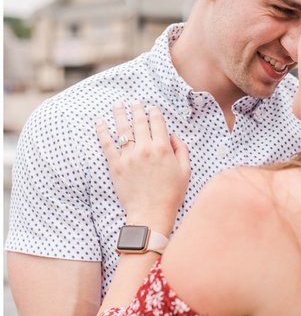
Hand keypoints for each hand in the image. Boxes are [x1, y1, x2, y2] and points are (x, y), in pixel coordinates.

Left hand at [97, 102, 189, 230]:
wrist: (151, 213)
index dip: (154, 112)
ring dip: (120, 113)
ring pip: (122, 128)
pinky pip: (107, 144)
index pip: (157, 122)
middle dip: (137, 109)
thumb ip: (182, 150)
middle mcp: (145, 148)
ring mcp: (129, 156)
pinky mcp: (115, 165)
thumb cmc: (170, 195)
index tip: (152, 108)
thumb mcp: (185, 172)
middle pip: (139, 122)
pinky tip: (100, 122)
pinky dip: (103, 131)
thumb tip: (173, 135)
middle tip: (135, 103)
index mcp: (162, 148)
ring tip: (118, 105)